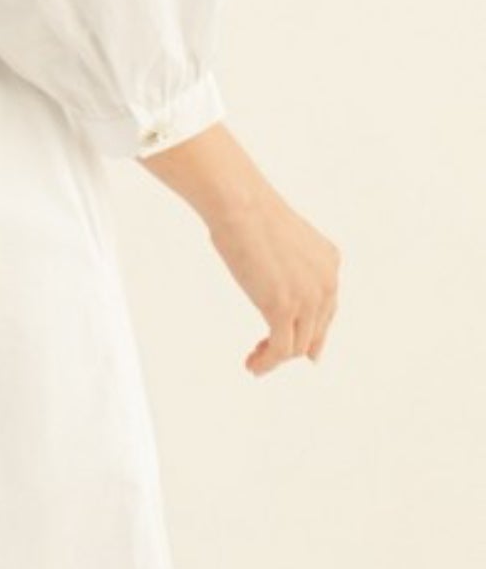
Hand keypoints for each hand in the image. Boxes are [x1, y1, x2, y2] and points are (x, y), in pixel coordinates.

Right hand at [206, 184, 340, 375]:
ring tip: (255, 363)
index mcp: (329, 262)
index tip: (292, 346)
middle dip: (292, 347)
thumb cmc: (247, 211)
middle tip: (265, 355)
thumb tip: (272, 287)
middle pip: (314, 332)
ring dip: (275, 359)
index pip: (325, 310)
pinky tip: (253, 365)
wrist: (240, 203)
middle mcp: (326, 282)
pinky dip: (267, 363)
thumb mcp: (280, 241)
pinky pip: (280, 349)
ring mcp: (307, 297)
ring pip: (297, 345)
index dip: (309, 332)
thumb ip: (287, 265)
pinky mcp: (283, 307)